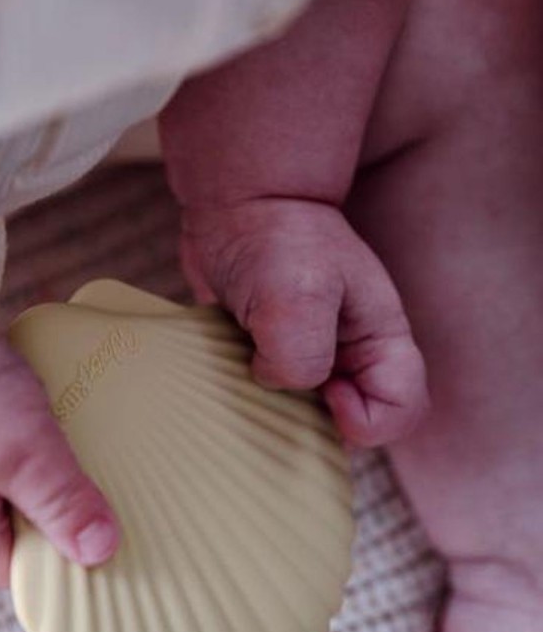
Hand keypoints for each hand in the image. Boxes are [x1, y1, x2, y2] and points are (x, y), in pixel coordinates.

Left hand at [179, 198, 427, 445]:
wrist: (238, 207)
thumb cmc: (276, 240)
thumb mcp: (296, 296)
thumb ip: (301, 356)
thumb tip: (278, 384)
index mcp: (379, 340)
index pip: (401, 411)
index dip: (366, 421)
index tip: (326, 393)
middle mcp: (350, 356)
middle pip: (349, 423)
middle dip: (314, 421)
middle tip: (278, 386)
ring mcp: (310, 357)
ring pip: (304, 415)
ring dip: (275, 408)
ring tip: (248, 372)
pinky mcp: (272, 356)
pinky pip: (269, 397)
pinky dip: (249, 394)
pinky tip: (230, 367)